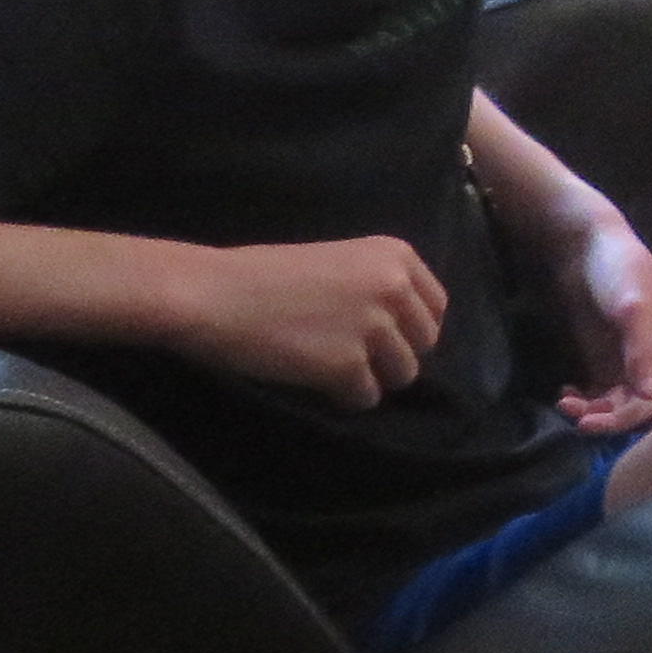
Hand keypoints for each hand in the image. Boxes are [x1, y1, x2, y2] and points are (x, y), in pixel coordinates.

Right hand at [186, 236, 448, 405]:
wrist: (215, 293)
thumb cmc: (266, 275)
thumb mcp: (340, 263)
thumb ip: (378, 288)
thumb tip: (407, 330)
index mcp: (397, 255)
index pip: (436, 307)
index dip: (409, 328)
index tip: (381, 336)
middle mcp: (395, 287)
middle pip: (423, 343)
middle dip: (392, 355)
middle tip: (351, 355)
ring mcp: (374, 326)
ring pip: (402, 375)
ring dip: (371, 378)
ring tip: (331, 367)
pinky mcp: (348, 364)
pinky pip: (367, 397)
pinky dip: (343, 397)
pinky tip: (315, 380)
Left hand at [548, 212, 651, 435]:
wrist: (582, 247)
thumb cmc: (620, 269)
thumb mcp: (633, 308)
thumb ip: (642, 353)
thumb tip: (649, 399)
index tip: (634, 441)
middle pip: (649, 410)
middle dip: (618, 419)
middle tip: (583, 420)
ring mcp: (634, 365)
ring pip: (623, 408)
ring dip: (596, 413)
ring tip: (567, 405)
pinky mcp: (607, 364)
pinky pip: (602, 397)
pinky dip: (585, 402)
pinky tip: (566, 395)